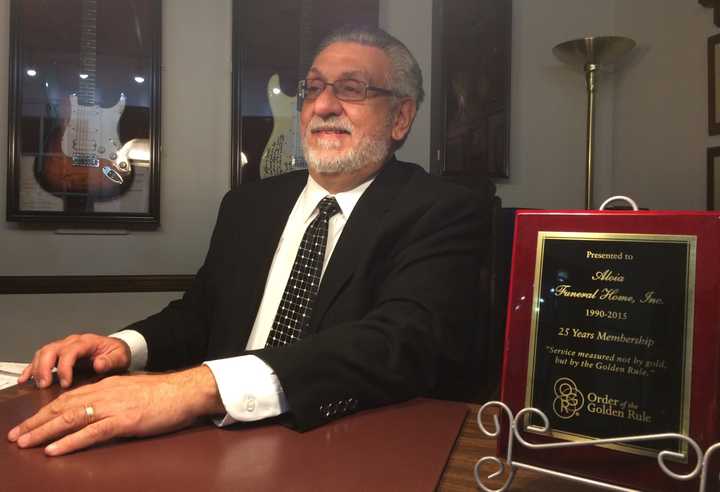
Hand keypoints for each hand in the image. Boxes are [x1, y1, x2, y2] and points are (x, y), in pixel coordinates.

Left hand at [7, 366, 224, 455]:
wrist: (186, 391)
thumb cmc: (164, 394)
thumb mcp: (133, 391)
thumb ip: (114, 398)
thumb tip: (98, 410)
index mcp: (107, 386)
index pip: (69, 397)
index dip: (45, 411)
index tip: (29, 423)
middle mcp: (105, 393)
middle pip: (63, 406)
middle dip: (36, 422)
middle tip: (16, 436)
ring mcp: (114, 407)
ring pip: (71, 418)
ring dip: (44, 432)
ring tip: (25, 443)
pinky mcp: (125, 421)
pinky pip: (91, 433)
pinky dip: (70, 442)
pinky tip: (54, 450)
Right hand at [18, 334, 130, 388]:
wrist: (116, 350)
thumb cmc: (116, 354)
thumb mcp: (120, 357)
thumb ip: (111, 361)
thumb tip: (99, 364)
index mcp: (87, 342)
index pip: (70, 351)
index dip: (64, 367)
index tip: (65, 383)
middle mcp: (72, 342)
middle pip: (51, 350)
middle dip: (45, 367)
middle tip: (45, 385)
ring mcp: (63, 347)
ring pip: (43, 352)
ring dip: (36, 368)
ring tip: (38, 385)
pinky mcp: (58, 355)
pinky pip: (40, 358)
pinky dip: (30, 368)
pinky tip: (24, 379)